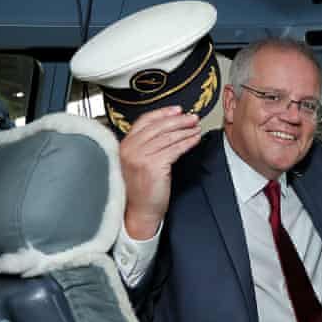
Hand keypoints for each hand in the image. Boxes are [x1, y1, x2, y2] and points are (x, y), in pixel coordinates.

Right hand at [119, 106, 200, 238]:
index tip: (176, 110)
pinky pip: (174, 149)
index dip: (163, 113)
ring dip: (185, 130)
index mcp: (125, 145)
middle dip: (178, 120)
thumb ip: (146, 145)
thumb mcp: (138, 162)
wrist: (138, 211)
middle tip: (192, 118)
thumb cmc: (140, 190)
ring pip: (168, 137)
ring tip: (196, 127)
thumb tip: (167, 129)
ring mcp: (141, 156)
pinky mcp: (153, 165)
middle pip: (159, 126)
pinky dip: (187, 142)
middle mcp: (131, 148)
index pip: (145, 121)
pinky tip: (194, 139)